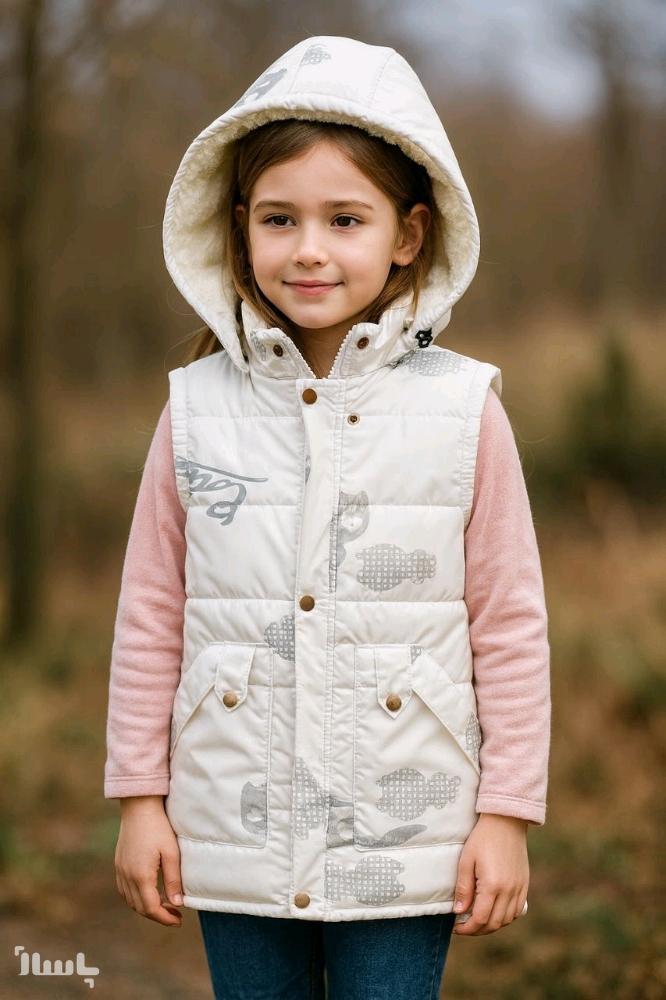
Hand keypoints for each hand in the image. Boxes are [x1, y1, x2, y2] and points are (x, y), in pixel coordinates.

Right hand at [115, 795, 182, 926]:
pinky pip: (124, 890)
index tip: (178, 921)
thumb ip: (173, 879)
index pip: (151, 908)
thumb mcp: (171, 853)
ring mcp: (120, 870)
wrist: (139, 807)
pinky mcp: (119, 863)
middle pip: (140, 908)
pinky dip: (136, 897)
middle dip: (157, 915)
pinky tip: (148, 892)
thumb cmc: (158, 827)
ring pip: (130, 900)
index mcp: (141, 875)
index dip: (165, 918)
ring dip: (146, 907)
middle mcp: (127, 876)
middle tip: (175, 914)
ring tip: (164, 904)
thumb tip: (177, 903)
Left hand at [452, 813, 528, 935]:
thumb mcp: (466, 860)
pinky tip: (494, 911)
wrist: (505, 822)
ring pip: (507, 920)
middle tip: (464, 926)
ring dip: (492, 925)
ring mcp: (519, 888)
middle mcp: (509, 890)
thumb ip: (463, 888)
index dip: (467, 929)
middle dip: (477, 930)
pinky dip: (505, 917)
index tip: (456, 927)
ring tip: (477, 920)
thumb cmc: (482, 838)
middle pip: (494, 924)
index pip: (480, 919)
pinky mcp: (525, 884)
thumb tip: (459, 912)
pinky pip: (517, 910)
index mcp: (492, 885)